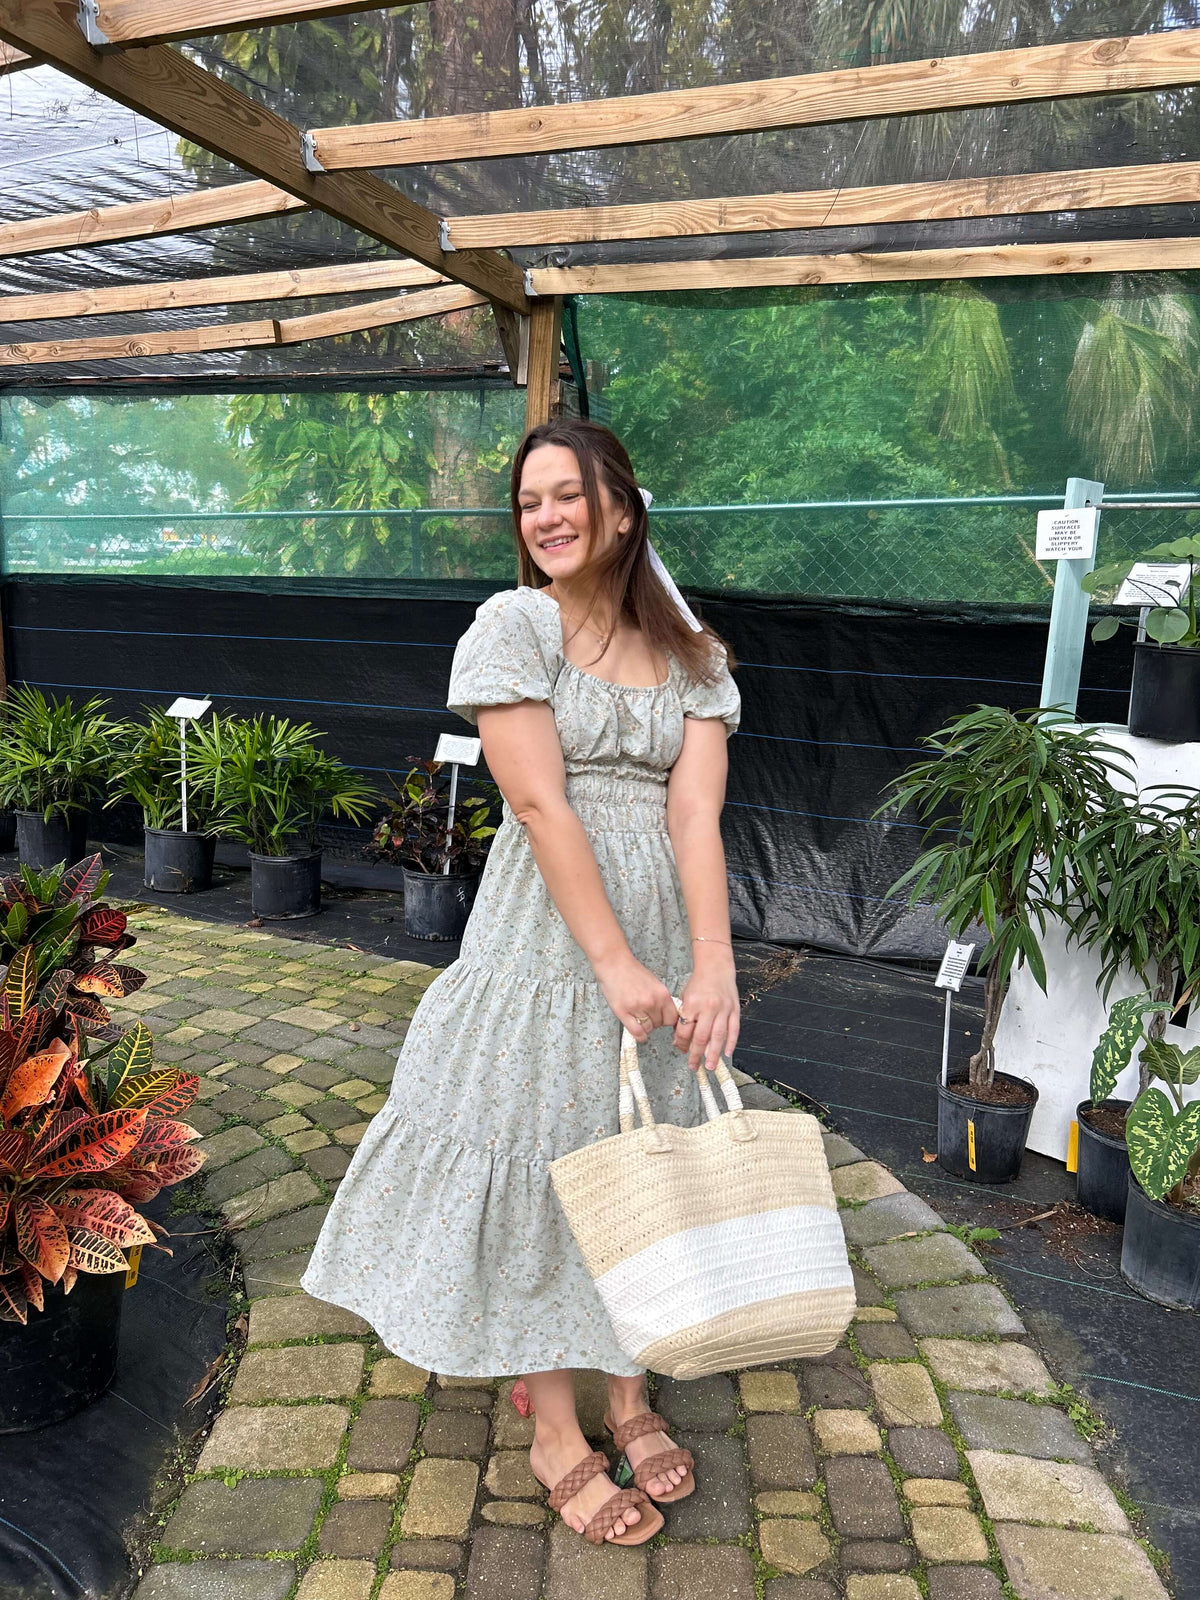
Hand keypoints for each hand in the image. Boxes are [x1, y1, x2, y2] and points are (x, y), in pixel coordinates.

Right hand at [595, 953, 677, 1042]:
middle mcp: (652, 1002)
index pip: (673, 1017)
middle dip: (655, 1022)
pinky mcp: (624, 1013)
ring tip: (639, 1018)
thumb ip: (662, 999)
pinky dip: (639, 1035)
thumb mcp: (654, 983)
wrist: (614, 964)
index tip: (663, 1020)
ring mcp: (638, 1008)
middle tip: (647, 1016)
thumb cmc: (632, 972)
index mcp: (662, 993)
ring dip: (645, 1027)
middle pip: (660, 1024)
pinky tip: (639, 1033)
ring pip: (648, 1029)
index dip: (667, 1020)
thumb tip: (667, 1014)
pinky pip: (637, 1032)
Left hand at [673, 954, 739, 1071]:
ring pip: (718, 1036)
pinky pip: (734, 1029)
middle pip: (701, 1037)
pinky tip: (727, 1053)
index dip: (681, 1043)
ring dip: (714, 1054)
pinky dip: (731, 1043)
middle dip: (696, 1055)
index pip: (685, 1030)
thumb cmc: (698, 984)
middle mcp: (708, 1007)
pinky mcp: (734, 1010)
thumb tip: (679, 1040)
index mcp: (692, 1004)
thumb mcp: (684, 998)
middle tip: (694, 1066)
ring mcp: (723, 1009)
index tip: (680, 1049)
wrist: (716, 968)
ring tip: (710, 1066)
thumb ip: (682, 1018)